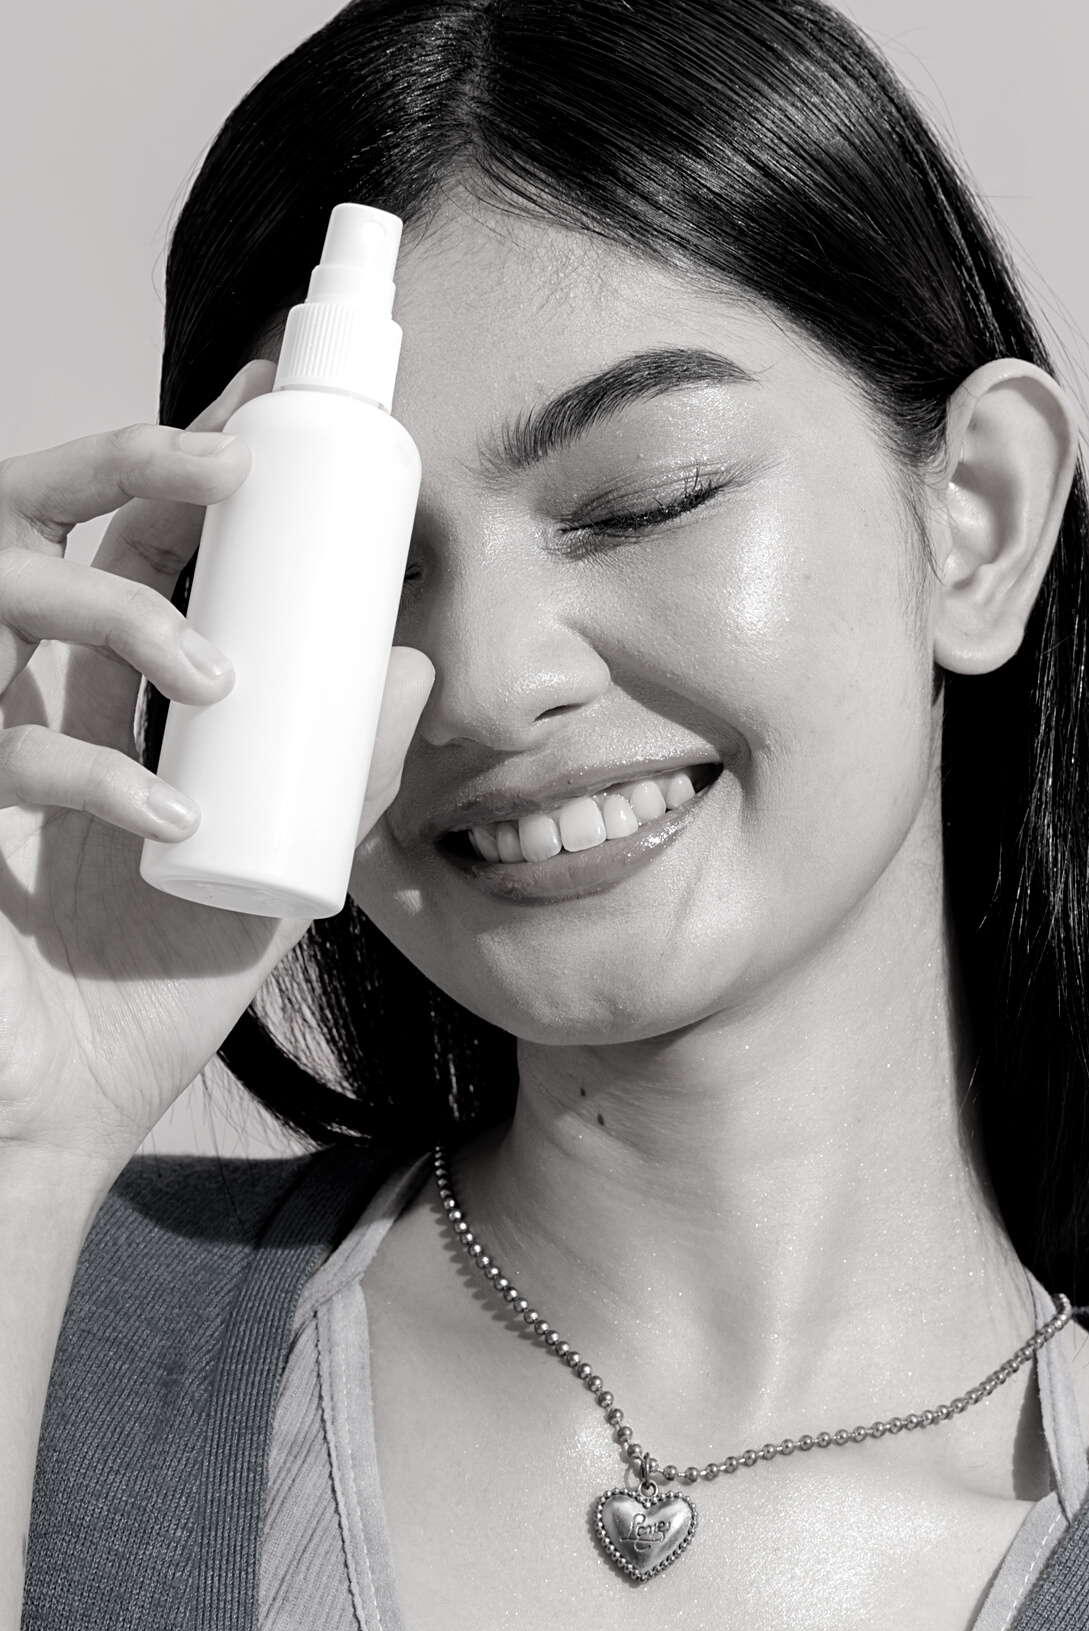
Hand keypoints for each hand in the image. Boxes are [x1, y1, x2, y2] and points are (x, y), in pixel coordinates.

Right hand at [0, 361, 432, 1188]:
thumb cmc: (151, 991)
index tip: (264, 431)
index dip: (178, 472)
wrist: (64, 1108)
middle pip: (29, 518)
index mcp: (94, 694)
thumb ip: (340, 779)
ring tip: (215, 676)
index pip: (124, 543)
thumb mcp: (278, 873)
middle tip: (229, 469)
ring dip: (117, 608)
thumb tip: (415, 662)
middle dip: (122, 464)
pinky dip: (95, 774)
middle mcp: (19, 693)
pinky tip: (172, 821)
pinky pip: (0, 752)